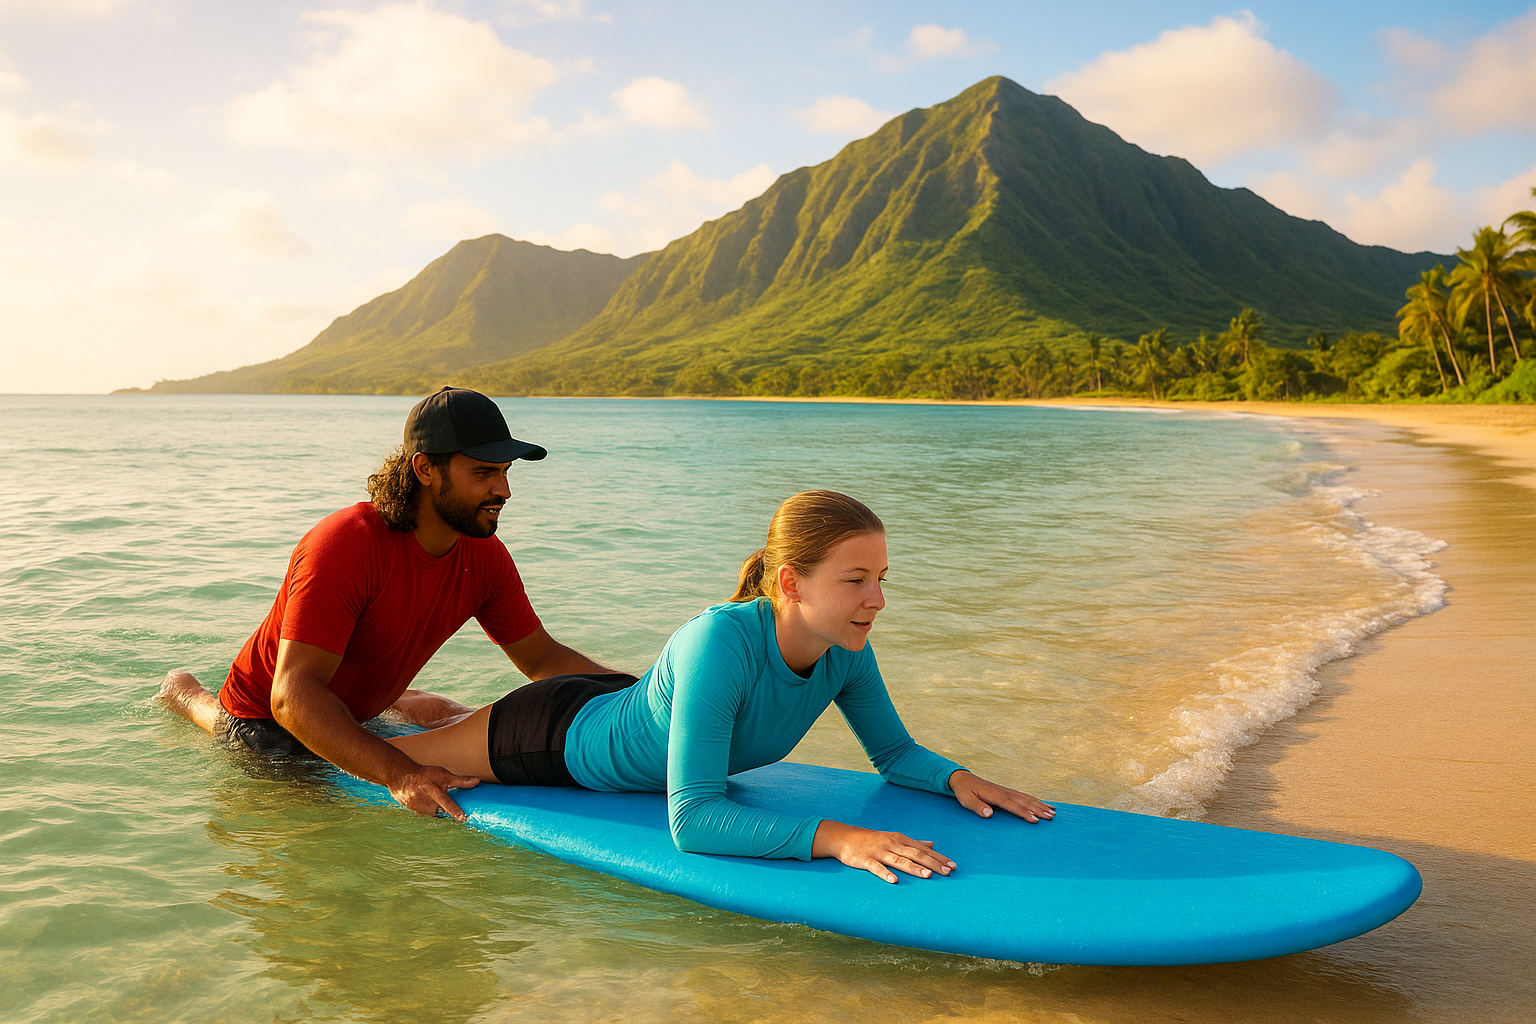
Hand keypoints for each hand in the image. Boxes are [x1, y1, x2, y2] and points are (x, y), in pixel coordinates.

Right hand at [387, 764, 479, 821]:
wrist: (401, 778)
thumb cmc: (424, 775)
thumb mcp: (443, 775)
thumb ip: (460, 781)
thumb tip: (477, 781)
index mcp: (432, 790)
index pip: (445, 802)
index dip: (454, 810)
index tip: (463, 818)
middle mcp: (425, 802)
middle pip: (442, 812)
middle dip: (449, 811)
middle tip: (457, 810)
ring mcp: (419, 809)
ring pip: (436, 814)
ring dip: (440, 811)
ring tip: (436, 801)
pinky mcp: (416, 813)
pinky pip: (429, 815)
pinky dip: (432, 810)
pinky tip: (430, 803)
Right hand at [812, 820, 955, 883]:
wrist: (846, 838)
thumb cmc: (873, 840)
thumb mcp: (895, 838)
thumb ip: (914, 843)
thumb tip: (932, 844)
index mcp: (900, 839)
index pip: (924, 849)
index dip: (939, 858)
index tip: (953, 866)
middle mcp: (892, 844)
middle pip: (916, 854)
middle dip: (933, 863)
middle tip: (948, 872)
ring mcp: (879, 852)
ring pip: (899, 861)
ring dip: (914, 868)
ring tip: (928, 876)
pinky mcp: (865, 860)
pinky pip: (876, 868)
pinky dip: (885, 874)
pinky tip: (893, 881)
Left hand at [949, 770, 1054, 822]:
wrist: (963, 779)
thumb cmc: (965, 792)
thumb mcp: (967, 800)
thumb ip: (978, 807)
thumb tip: (989, 814)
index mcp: (995, 795)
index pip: (1013, 806)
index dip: (1024, 813)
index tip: (1036, 820)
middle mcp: (1004, 792)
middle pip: (1024, 802)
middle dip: (1039, 809)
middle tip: (1051, 817)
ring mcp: (1006, 791)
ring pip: (1026, 798)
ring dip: (1040, 805)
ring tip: (1053, 812)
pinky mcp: (1007, 791)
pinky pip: (1023, 796)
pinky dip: (1034, 800)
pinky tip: (1042, 804)